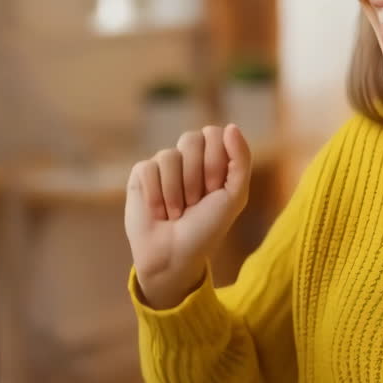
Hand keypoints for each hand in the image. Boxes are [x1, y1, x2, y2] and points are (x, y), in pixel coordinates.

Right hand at [125, 124, 251, 308]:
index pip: (215, 134)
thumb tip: (231, 126)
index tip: (213, 190)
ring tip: (176, 213)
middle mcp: (189, 157)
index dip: (214, 163)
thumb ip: (240, 160)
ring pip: (169, 156)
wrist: (175, 256)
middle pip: (191, 138)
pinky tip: (158, 212)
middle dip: (195, 177)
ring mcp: (164, 164)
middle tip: (195, 203)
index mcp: (214, 158)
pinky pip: (148, 168)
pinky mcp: (141, 174)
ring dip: (175, 192)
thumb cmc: (207, 228)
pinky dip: (156, 196)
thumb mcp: (234, 196)